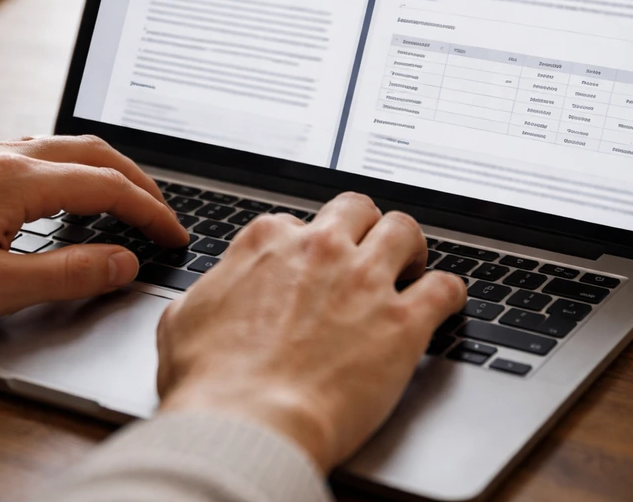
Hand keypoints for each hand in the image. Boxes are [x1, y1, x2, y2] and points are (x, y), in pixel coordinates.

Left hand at [0, 135, 187, 338]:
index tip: (173, 235)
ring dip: (103, 169)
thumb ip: (68, 274)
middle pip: (93, 153)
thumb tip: (123, 263)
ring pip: (61, 146)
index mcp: (16, 180)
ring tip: (123, 200)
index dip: (150, 211)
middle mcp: (1, 157)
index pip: (108, 187)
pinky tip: (59, 192)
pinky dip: (67, 167)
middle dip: (138, 181)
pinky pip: (30, 151)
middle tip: (161, 213)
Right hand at [155, 192, 466, 472]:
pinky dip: (449, 291)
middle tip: (366, 250)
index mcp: (268, 243)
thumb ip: (205, 293)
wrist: (247, 424)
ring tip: (412, 264)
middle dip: (362, 225)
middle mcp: (321, 250)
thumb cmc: (210, 382)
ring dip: (410, 246)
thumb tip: (208, 294)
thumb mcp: (182, 320)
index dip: (303, 246)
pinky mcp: (402, 322)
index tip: (308, 266)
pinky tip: (446, 301)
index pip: (295, 223)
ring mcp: (364, 281)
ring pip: (405, 230)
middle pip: (356, 208)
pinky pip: (445, 287)